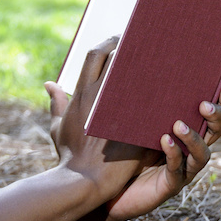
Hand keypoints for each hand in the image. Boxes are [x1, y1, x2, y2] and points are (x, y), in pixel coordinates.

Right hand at [46, 37, 145, 199]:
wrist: (83, 181)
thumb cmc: (68, 156)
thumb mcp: (57, 127)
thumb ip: (57, 104)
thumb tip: (49, 84)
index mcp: (81, 93)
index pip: (94, 55)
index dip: (107, 43)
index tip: (119, 39)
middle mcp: (98, 95)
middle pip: (116, 57)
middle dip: (130, 46)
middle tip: (143, 42)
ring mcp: (117, 108)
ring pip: (137, 74)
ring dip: (148, 63)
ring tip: (161, 57)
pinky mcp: (135, 123)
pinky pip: (151, 99)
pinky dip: (160, 88)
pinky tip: (171, 84)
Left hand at [98, 80, 220, 220]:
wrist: (108, 189)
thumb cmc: (120, 151)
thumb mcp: (134, 123)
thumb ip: (143, 103)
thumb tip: (139, 68)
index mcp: (184, 132)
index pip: (208, 114)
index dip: (220, 100)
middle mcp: (189, 151)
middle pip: (214, 133)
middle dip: (215, 118)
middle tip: (204, 104)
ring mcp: (182, 170)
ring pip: (202, 155)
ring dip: (194, 138)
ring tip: (178, 124)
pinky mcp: (169, 186)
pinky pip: (177, 170)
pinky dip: (173, 154)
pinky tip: (164, 140)